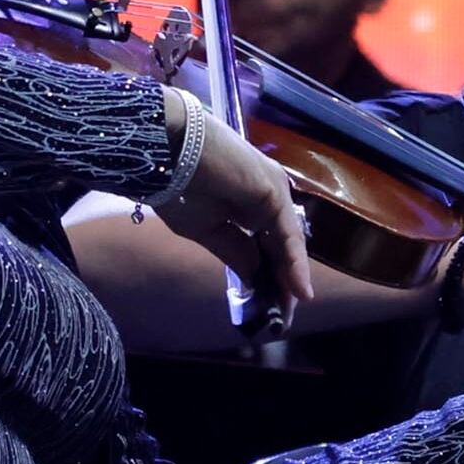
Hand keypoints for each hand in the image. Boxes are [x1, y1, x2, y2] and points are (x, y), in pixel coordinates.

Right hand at [150, 95, 320, 309]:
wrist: (166, 147)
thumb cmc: (176, 185)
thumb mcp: (205, 230)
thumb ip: (235, 252)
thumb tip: (254, 277)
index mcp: (248, 204)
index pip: (267, 245)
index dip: (270, 275)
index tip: (271, 307)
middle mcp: (267, 197)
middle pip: (281, 245)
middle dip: (283, 281)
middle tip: (284, 316)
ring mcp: (273, 191)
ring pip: (287, 241)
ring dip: (290, 277)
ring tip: (290, 311)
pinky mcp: (274, 190)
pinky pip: (287, 233)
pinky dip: (294, 263)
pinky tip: (298, 290)